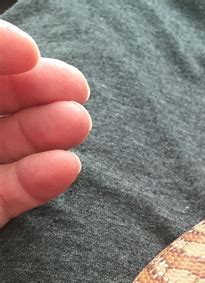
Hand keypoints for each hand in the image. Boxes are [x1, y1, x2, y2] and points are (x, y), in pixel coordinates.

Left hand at [0, 20, 90, 227]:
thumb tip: (18, 48)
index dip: (2, 53)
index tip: (32, 53)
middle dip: (37, 92)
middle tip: (78, 91)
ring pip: (6, 147)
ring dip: (47, 133)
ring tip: (80, 125)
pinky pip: (9, 196)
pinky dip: (38, 183)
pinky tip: (66, 167)